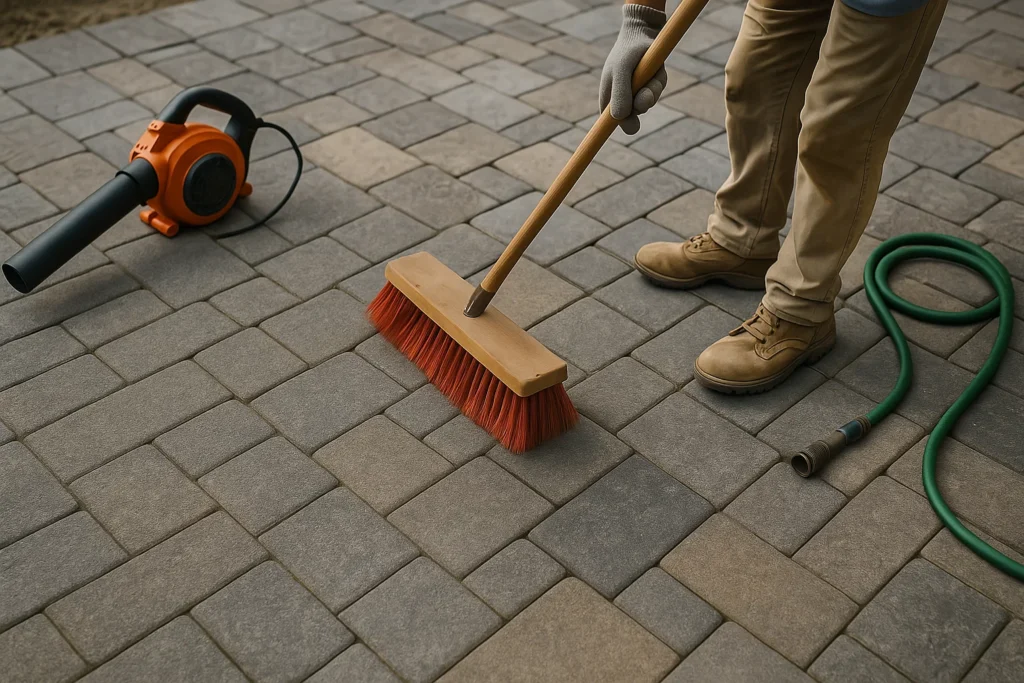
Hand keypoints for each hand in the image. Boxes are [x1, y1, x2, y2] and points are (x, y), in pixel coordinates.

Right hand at [599, 3, 667, 134]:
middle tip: (643, 92)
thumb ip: (619, 94)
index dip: (612, 130)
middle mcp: (621, 101)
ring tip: (648, 72)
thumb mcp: (621, 71)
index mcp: (607, 100)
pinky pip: (656, 92)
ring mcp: (636, 95)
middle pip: (632, 119)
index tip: (618, 135)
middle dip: (640, 105)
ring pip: (647, 105)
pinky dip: (657, 82)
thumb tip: (619, 119)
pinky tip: (654, 70)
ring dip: (651, 90)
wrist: (643, 33)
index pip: (608, 124)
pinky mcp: (650, 87)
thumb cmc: (626, 52)